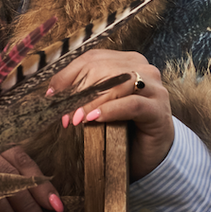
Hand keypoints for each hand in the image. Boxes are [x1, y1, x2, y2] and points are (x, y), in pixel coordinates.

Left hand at [47, 48, 174, 180]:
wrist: (151, 153)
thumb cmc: (123, 127)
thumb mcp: (99, 105)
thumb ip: (82, 93)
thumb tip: (53, 92)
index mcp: (127, 61)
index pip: (92, 58)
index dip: (68, 76)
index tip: (52, 95)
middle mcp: (143, 69)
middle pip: (102, 68)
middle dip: (78, 91)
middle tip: (65, 114)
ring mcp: (154, 88)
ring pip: (117, 83)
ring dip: (91, 102)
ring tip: (77, 119)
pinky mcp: (158, 109)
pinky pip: (131, 104)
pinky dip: (110, 110)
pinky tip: (95, 118)